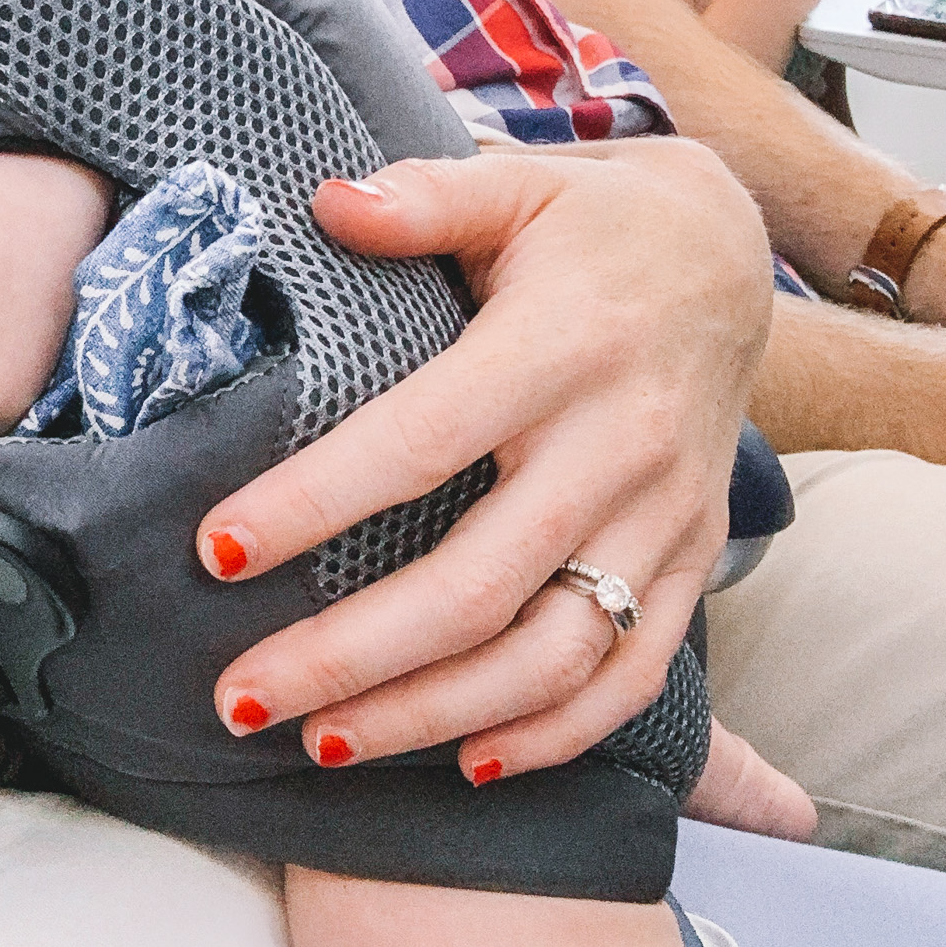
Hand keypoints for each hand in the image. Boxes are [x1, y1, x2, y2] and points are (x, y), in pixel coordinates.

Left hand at [203, 141, 772, 777]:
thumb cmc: (589, 224)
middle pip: (477, 584)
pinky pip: (632, 673)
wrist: (730, 256)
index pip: (420, 442)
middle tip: (238, 697)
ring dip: (432, 715)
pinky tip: (463, 762)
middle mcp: (621, 444)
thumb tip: (325, 202)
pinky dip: (553, 734)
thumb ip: (422, 197)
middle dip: (349, 656)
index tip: (215, 550)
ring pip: (551, 654)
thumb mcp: (515, 184)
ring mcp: (667, 515)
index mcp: (561, 346)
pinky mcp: (696, 559)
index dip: (315, 503)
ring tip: (321, 744)